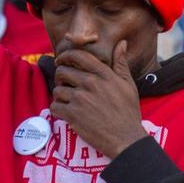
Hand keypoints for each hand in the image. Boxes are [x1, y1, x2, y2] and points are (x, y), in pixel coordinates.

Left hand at [50, 41, 147, 157]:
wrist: (126, 139)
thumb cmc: (128, 112)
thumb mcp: (128, 85)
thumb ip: (121, 63)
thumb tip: (121, 43)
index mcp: (104, 75)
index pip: (78, 56)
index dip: (65, 56)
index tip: (61, 60)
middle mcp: (90, 84)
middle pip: (62, 71)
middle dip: (60, 76)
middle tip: (64, 84)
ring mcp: (80, 99)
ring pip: (57, 89)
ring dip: (59, 95)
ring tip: (67, 100)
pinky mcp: (73, 115)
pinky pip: (54, 106)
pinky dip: (57, 109)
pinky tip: (65, 112)